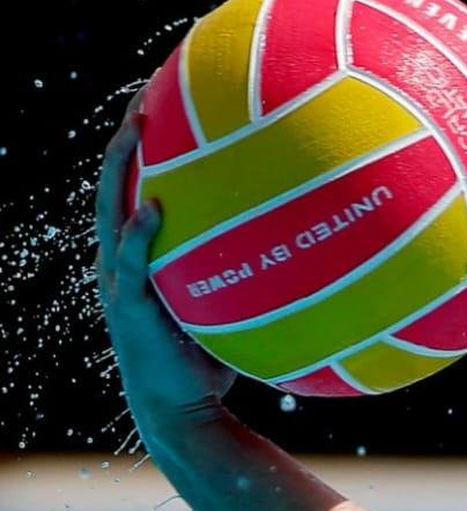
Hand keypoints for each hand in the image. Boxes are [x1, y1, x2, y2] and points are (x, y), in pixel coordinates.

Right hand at [94, 85, 236, 437]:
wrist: (184, 414)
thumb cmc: (214, 368)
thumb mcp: (233, 315)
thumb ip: (253, 280)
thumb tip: (313, 254)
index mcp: (141, 261)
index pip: (134, 194)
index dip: (142, 154)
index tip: (162, 108)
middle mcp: (122, 264)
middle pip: (113, 187)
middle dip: (123, 142)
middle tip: (142, 96)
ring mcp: (120, 283)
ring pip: (110, 211)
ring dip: (119, 167)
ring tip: (136, 127)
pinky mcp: (130, 308)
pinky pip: (133, 263)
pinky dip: (140, 235)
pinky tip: (155, 207)